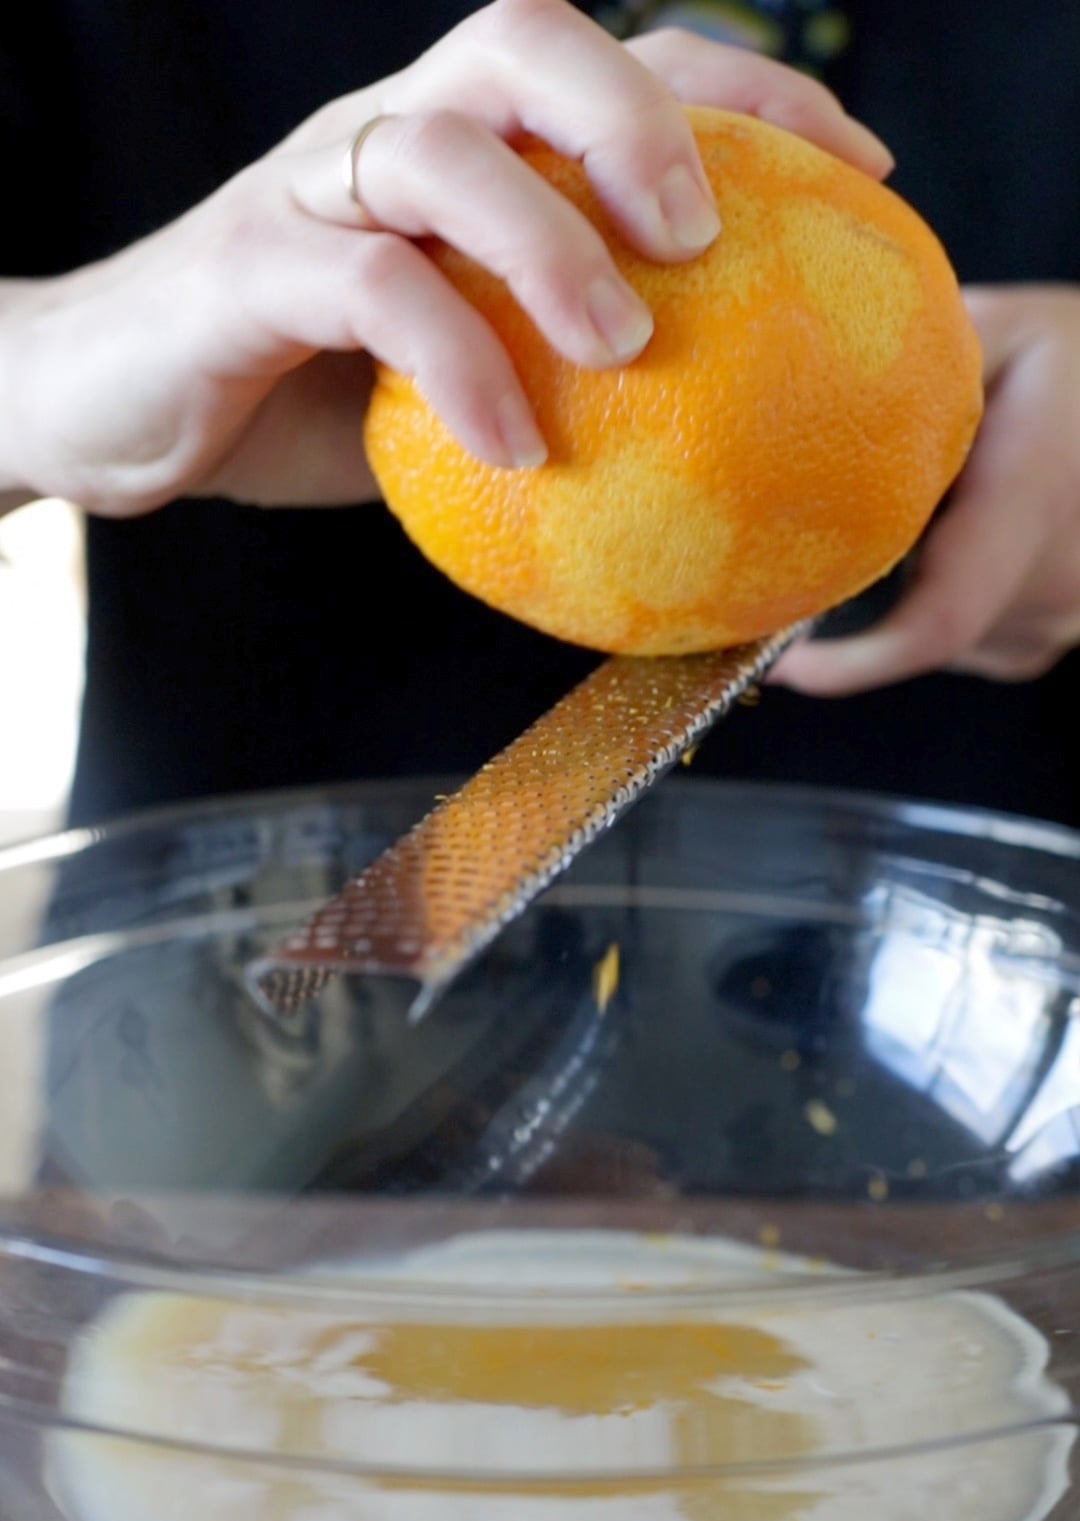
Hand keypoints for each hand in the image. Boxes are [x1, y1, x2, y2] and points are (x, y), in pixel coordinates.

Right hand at [0, 0, 889, 517]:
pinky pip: (368, 290)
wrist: (114, 409)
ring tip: (625, 341)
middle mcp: (391, 132)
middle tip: (710, 232)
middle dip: (642, 113)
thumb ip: (556, 384)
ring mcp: (314, 190)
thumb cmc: (301, 397)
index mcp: (459, 140)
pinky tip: (517, 447)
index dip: (748, 89)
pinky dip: (457, 363)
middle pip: (525, 38)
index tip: (860, 171)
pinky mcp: (250, 267)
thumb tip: (721, 466)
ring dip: (550, 237)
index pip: (619, 64)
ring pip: (443, 145)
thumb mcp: (455, 385)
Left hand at [770, 285, 1079, 692]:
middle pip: (924, 632)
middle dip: (862, 606)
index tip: (786, 664)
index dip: (856, 664)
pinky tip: (951, 542)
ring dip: (907, 594)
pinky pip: (977, 640)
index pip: (938, 621)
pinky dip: (944, 602)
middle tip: (812, 558)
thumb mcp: (1004, 330)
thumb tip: (816, 378)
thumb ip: (922, 361)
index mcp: (1033, 507)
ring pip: (948, 638)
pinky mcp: (1058, 634)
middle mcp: (1057, 583)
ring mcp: (1066, 619)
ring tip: (912, 518)